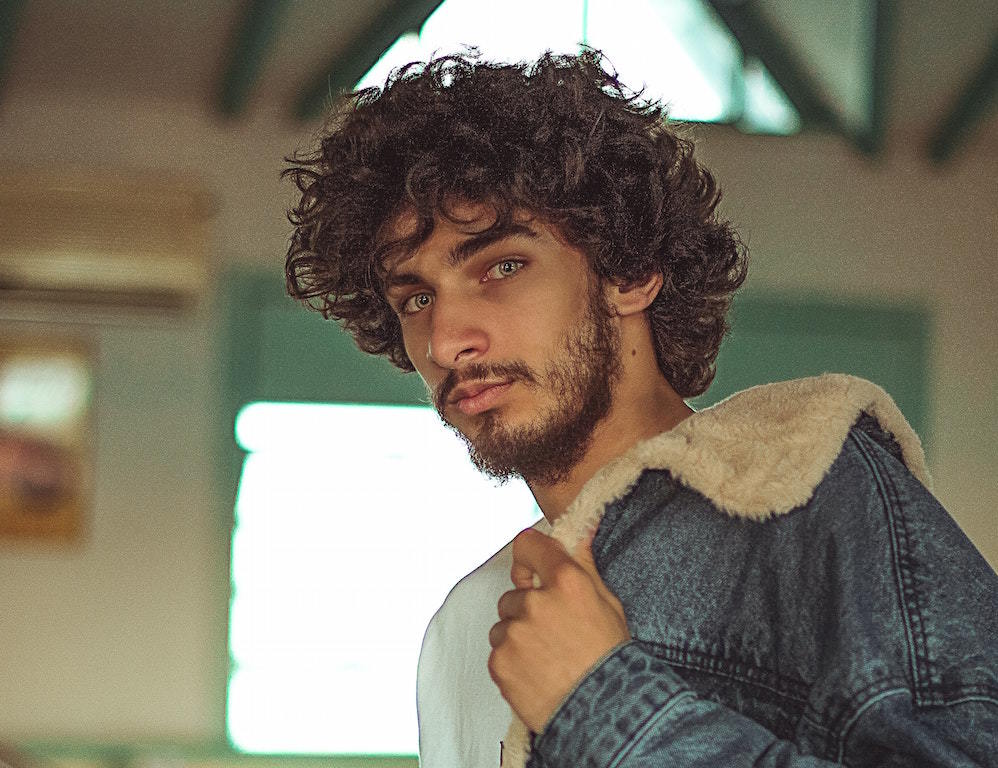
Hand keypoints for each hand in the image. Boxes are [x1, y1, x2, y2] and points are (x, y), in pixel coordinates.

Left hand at [487, 527, 630, 732]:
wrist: (604, 715)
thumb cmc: (610, 659)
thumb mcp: (607, 604)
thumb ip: (584, 565)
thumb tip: (581, 529)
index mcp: (567, 581)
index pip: (527, 545)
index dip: (529, 559)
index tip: (532, 572)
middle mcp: (536, 602)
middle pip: (514, 593)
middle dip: (528, 609)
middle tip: (554, 634)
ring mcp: (515, 633)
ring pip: (504, 624)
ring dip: (518, 636)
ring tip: (547, 658)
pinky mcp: (500, 661)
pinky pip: (498, 651)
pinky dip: (512, 661)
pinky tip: (537, 673)